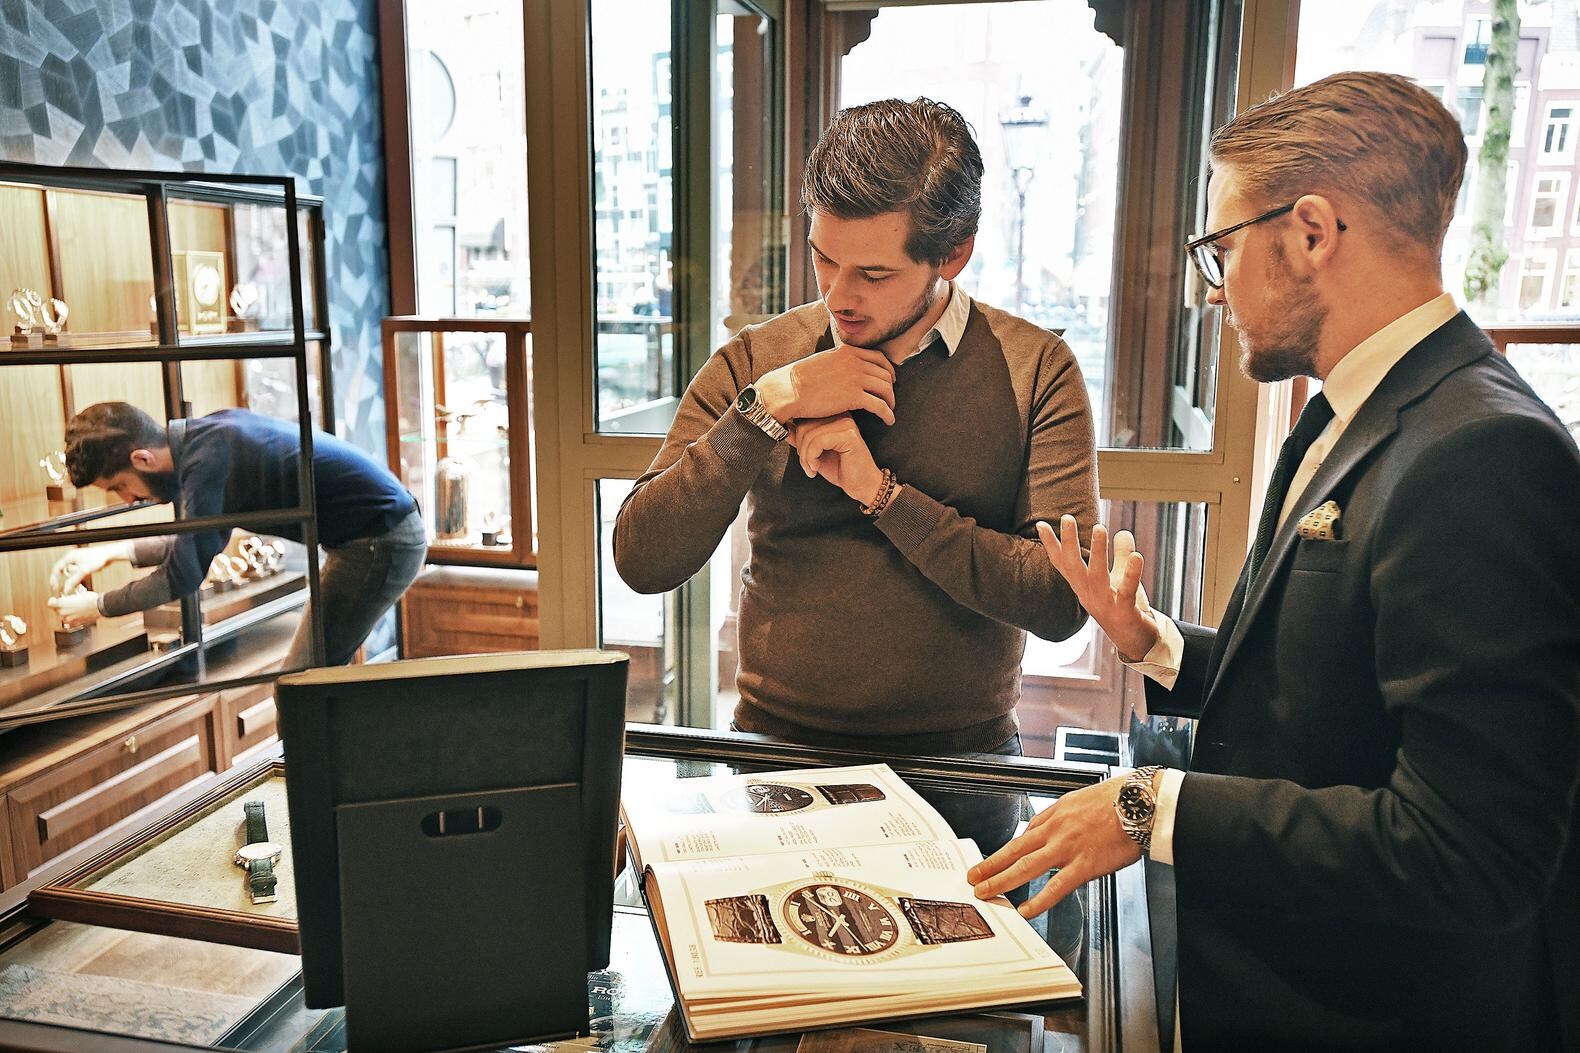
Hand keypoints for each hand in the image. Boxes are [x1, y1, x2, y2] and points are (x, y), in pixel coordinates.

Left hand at [48, 590, 100, 629]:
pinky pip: (69, 623)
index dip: (53, 600)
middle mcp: (63, 613)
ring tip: (74, 609)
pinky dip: (72, 619)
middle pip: (56, 610)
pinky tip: (77, 615)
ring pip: (62, 616)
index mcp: (62, 604)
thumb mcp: (78, 592)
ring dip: (66, 613)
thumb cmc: (90, 599)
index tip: (56, 599)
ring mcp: (68, 620)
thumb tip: (66, 595)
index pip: (50, 603)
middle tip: (69, 603)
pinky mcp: (75, 624)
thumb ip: (69, 596)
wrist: (100, 606)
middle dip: (61, 606)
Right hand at [51, 542, 129, 594]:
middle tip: (64, 588)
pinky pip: (79, 573)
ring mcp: (78, 561)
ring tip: (80, 582)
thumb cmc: (98, 558)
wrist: (110, 554)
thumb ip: (74, 580)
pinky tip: (87, 576)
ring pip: (72, 573)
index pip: (56, 568)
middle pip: (63, 571)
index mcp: (69, 557)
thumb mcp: (84, 571)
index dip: (54, 578)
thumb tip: (66, 589)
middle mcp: (72, 558)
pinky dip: (80, 577)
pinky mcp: (84, 564)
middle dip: (65, 580)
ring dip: (74, 579)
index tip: (54, 587)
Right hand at [755, 344, 896, 424]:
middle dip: (891, 387)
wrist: (788, 390)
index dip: (888, 370)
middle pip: (885, 374)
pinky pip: (880, 405)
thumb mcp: (823, 361)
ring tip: (889, 411)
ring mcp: (856, 378)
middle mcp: (855, 362)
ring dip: (891, 401)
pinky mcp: (854, 397)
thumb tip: (844, 368)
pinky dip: (888, 414)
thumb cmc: (800, 380)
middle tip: (889, 399)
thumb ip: (839, 362)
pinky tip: (888, 421)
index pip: (879, 358)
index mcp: (848, 351)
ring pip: (886, 389)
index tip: (889, 380)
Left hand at [789, 413, 882, 503]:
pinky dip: (811, 458)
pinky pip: (817, 442)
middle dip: (799, 448)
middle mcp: (840, 413)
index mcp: (833, 414)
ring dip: (805, 457)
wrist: (862, 485)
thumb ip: (800, 437)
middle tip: (807, 465)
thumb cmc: (840, 468)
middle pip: (803, 424)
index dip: (796, 437)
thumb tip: (781, 425)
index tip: (804, 456)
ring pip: (808, 434)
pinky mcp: (848, 435)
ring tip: (811, 469)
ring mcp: (845, 423)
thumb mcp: (814, 451)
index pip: (802, 417)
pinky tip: (816, 469)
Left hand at [967, 774, 1140, 917]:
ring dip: (1001, 880)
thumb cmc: (1117, 799)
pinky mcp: (1084, 865)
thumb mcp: (1080, 800)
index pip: (1024, 835)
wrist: (1140, 800)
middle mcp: (1056, 830)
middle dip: (990, 864)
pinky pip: (1056, 887)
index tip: (995, 860)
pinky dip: (1038, 901)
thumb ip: (1063, 818)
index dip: (1006, 851)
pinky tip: (1025, 910)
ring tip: (985, 891)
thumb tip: (1049, 832)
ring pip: (1026, 867)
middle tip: (973, 876)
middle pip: (1014, 850)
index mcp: (1055, 814)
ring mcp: (1067, 848)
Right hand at [1037, 515, 1159, 662]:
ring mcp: (1105, 604)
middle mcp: (1089, 595)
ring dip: (1097, 552)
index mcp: (1084, 586)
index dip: (1052, 545)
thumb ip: (1121, 556)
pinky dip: (1131, 574)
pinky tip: (1137, 556)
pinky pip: (1127, 591)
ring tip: (1100, 527)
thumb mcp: (1121, 579)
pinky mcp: (1124, 612)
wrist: (1136, 643)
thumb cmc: (1124, 608)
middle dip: (1069, 542)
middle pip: (1074, 567)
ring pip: (1097, 576)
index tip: (1041, 524)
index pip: (1064, 564)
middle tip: (1066, 518)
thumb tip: (1123, 532)